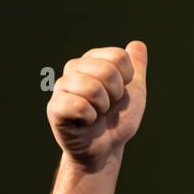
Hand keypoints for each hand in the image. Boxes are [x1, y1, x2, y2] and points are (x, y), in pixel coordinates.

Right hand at [46, 41, 147, 169]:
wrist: (106, 149)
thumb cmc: (117, 120)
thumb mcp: (135, 93)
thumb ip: (137, 68)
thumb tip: (138, 44)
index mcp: (92, 60)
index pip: (118, 56)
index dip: (126, 80)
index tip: (119, 94)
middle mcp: (74, 68)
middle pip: (107, 70)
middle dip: (115, 95)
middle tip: (107, 107)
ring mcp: (62, 87)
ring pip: (92, 87)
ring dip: (102, 107)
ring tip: (96, 114)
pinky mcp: (55, 108)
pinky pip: (79, 105)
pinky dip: (90, 118)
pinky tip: (85, 122)